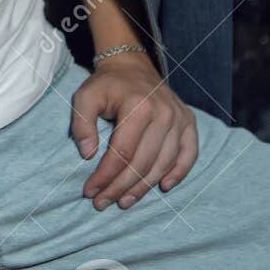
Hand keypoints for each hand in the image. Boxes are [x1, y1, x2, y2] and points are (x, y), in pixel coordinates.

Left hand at [72, 52, 198, 209]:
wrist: (132, 66)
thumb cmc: (107, 85)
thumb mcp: (85, 97)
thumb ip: (81, 124)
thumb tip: (88, 154)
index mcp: (138, 107)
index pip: (122, 153)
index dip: (105, 177)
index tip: (90, 191)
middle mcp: (164, 113)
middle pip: (142, 163)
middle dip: (120, 188)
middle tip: (102, 203)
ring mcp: (179, 118)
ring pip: (163, 164)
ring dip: (143, 188)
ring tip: (124, 201)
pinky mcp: (188, 122)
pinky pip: (189, 154)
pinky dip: (179, 173)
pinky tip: (163, 187)